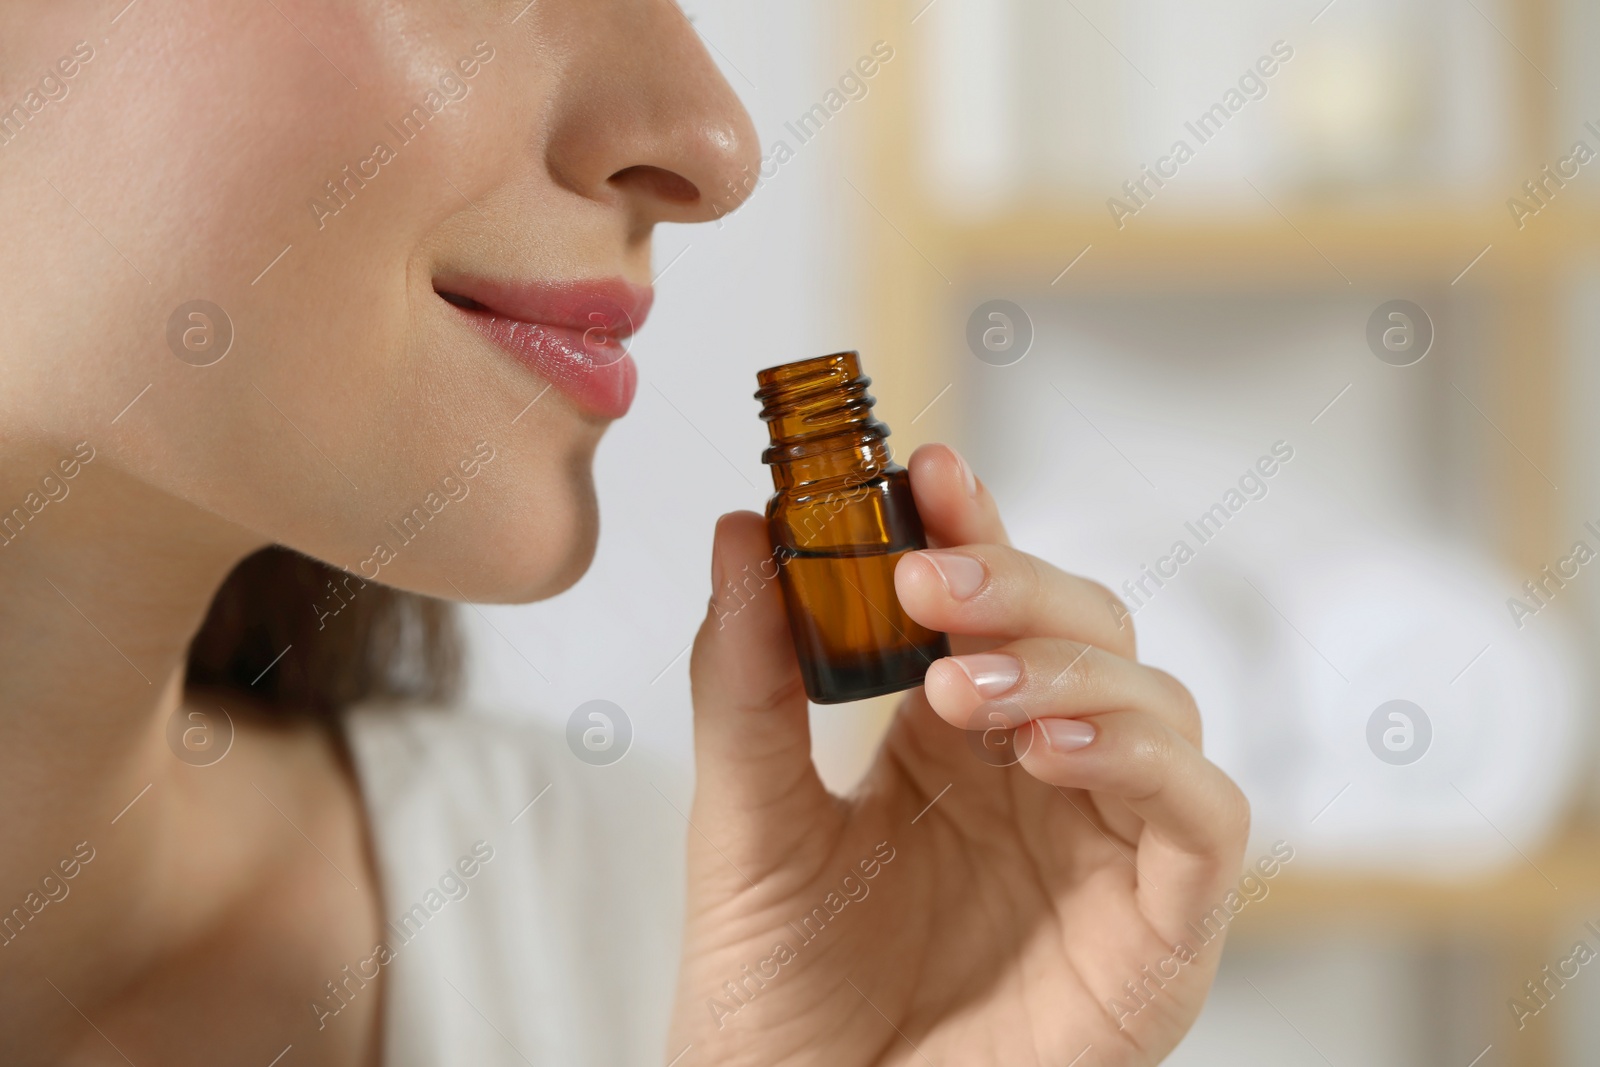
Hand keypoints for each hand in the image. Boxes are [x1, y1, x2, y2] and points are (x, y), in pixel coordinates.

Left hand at [667, 444, 1249, 1065]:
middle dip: (1017, 586)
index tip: (926, 471)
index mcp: (953, 740)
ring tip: (960, 687)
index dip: (974, 528)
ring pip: (1154, 700)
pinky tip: (1048, 749)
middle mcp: (1042, 778)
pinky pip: (1205, 815)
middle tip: (927, 580)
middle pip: (1086, 630)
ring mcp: (1108, 847)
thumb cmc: (776, 996)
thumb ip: (747, 679)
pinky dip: (1143, 760)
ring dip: (1068, 667)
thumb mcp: (746, 819)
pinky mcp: (1163, 929)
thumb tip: (738, 533)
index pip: (990, 603)